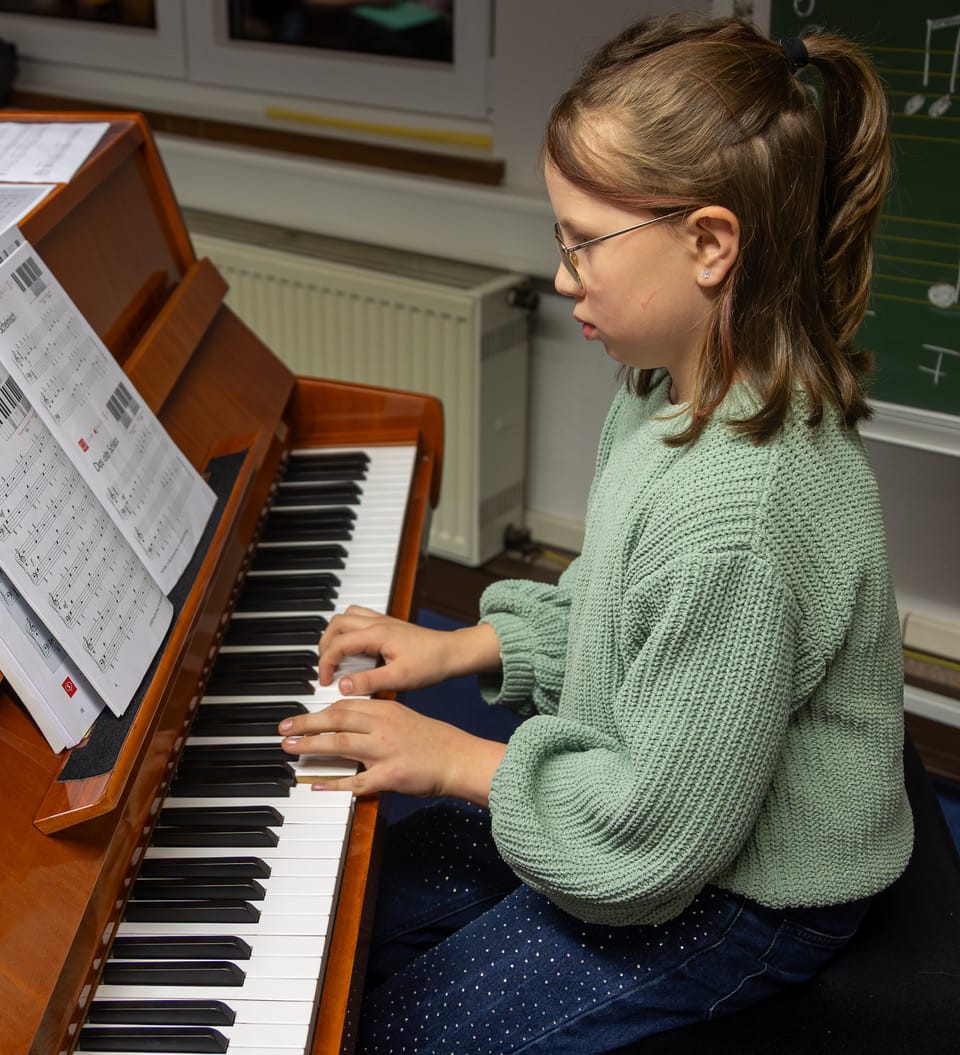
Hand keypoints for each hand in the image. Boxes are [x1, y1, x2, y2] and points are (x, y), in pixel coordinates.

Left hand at [279, 698, 505, 804]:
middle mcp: (383, 726)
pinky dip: (333, 783)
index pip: (345, 706)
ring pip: (340, 744)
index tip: (301, 718)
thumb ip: (377, 719)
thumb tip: (349, 724)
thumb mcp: (404, 719)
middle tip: (284, 729)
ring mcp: (385, 751)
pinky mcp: (389, 776)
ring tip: (290, 748)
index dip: (319, 711)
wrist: (459, 759)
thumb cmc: (434, 741)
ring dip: (311, 746)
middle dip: (306, 723)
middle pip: (336, 720)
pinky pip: (355, 781)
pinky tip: (315, 784)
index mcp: (386, 710)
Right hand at [318, 605, 499, 696]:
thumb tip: (342, 686)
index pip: (338, 644)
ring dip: (334, 634)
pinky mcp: (388, 624)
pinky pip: (358, 618)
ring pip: (346, 616)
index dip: (325, 664)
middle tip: (326, 669)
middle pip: (336, 624)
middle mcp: (377, 622)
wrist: (452, 653)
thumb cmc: (431, 664)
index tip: (324, 682)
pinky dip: (348, 630)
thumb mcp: (399, 679)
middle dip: (324, 645)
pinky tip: (354, 649)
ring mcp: (382, 621)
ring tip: (335, 657)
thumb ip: (368, 682)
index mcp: (376, 634)